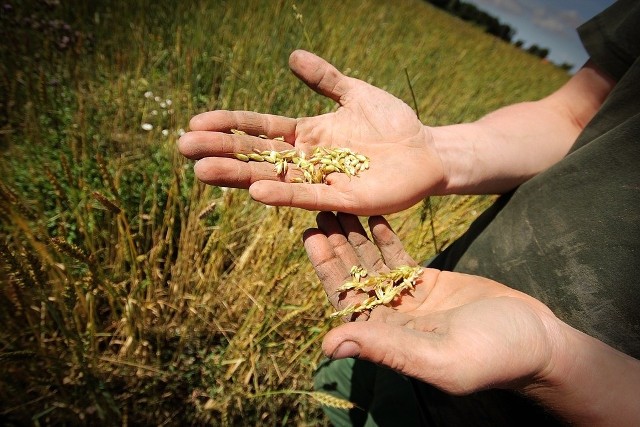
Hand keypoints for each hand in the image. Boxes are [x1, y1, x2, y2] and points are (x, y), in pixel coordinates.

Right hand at [178, 50, 444, 214]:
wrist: (427, 150)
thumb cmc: (393, 124)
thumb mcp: (355, 93)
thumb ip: (324, 78)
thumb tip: (291, 56)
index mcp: (306, 134)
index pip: (259, 128)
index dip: (229, 125)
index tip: (196, 121)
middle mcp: (307, 160)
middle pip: (256, 155)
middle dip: (220, 150)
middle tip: (182, 146)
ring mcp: (322, 181)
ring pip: (272, 179)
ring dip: (238, 175)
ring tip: (203, 171)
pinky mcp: (343, 200)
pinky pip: (307, 196)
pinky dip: (282, 195)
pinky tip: (256, 191)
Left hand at [303, 212, 560, 394]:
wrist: (537, 340)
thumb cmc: (493, 355)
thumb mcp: (438, 356)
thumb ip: (386, 349)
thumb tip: (329, 346)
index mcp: (387, 339)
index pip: (346, 301)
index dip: (327, 269)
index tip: (312, 236)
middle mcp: (391, 320)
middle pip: (355, 278)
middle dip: (337, 246)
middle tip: (321, 211)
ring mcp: (409, 301)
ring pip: (374, 265)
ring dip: (356, 237)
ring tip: (341, 206)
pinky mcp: (429, 284)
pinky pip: (399, 259)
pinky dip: (385, 238)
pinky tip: (373, 216)